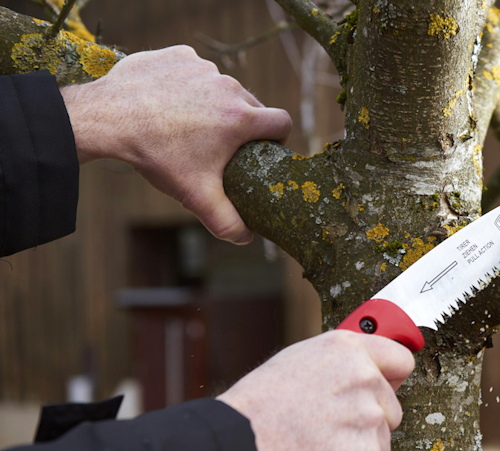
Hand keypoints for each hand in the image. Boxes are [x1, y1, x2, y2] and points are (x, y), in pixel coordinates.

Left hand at [60, 45, 291, 244]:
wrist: (109, 118)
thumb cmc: (157, 155)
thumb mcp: (196, 195)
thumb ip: (226, 221)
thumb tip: (245, 238)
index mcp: (241, 118)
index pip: (282, 122)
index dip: (278, 138)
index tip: (263, 148)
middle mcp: (228, 86)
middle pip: (251, 105)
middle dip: (241, 123)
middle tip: (218, 145)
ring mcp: (203, 67)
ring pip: (221, 87)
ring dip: (213, 102)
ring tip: (188, 124)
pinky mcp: (179, 55)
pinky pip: (194, 70)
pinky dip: (187, 84)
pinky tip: (169, 101)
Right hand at [217, 331, 414, 450]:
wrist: (243, 442)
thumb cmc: (264, 403)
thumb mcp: (302, 359)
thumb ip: (344, 362)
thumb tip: (373, 373)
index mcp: (351, 350)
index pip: (402, 361)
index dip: (391, 379)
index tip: (386, 387)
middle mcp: (366, 380)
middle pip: (392, 410)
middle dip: (369, 423)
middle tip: (330, 426)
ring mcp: (369, 420)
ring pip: (382, 444)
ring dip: (358, 450)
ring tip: (321, 445)